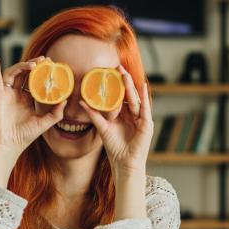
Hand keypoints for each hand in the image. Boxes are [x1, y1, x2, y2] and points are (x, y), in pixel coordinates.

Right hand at [0, 56, 66, 168]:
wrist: (10, 144)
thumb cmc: (25, 135)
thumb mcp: (45, 123)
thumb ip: (56, 113)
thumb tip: (66, 100)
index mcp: (27, 99)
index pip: (34, 82)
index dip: (42, 73)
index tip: (52, 66)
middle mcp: (16, 94)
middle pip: (25, 74)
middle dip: (34, 65)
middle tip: (46, 60)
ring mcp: (7, 94)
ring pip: (13, 74)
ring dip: (22, 66)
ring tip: (34, 64)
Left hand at [79, 65, 153, 180]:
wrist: (124, 162)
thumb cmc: (115, 148)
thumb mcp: (102, 128)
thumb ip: (94, 115)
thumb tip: (81, 102)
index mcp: (124, 115)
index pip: (121, 96)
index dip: (116, 84)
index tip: (109, 71)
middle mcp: (134, 115)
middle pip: (129, 94)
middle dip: (124, 80)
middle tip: (117, 66)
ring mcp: (141, 119)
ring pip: (136, 99)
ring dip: (131, 86)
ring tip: (125, 74)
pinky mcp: (147, 125)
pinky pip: (146, 108)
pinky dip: (145, 97)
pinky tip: (143, 87)